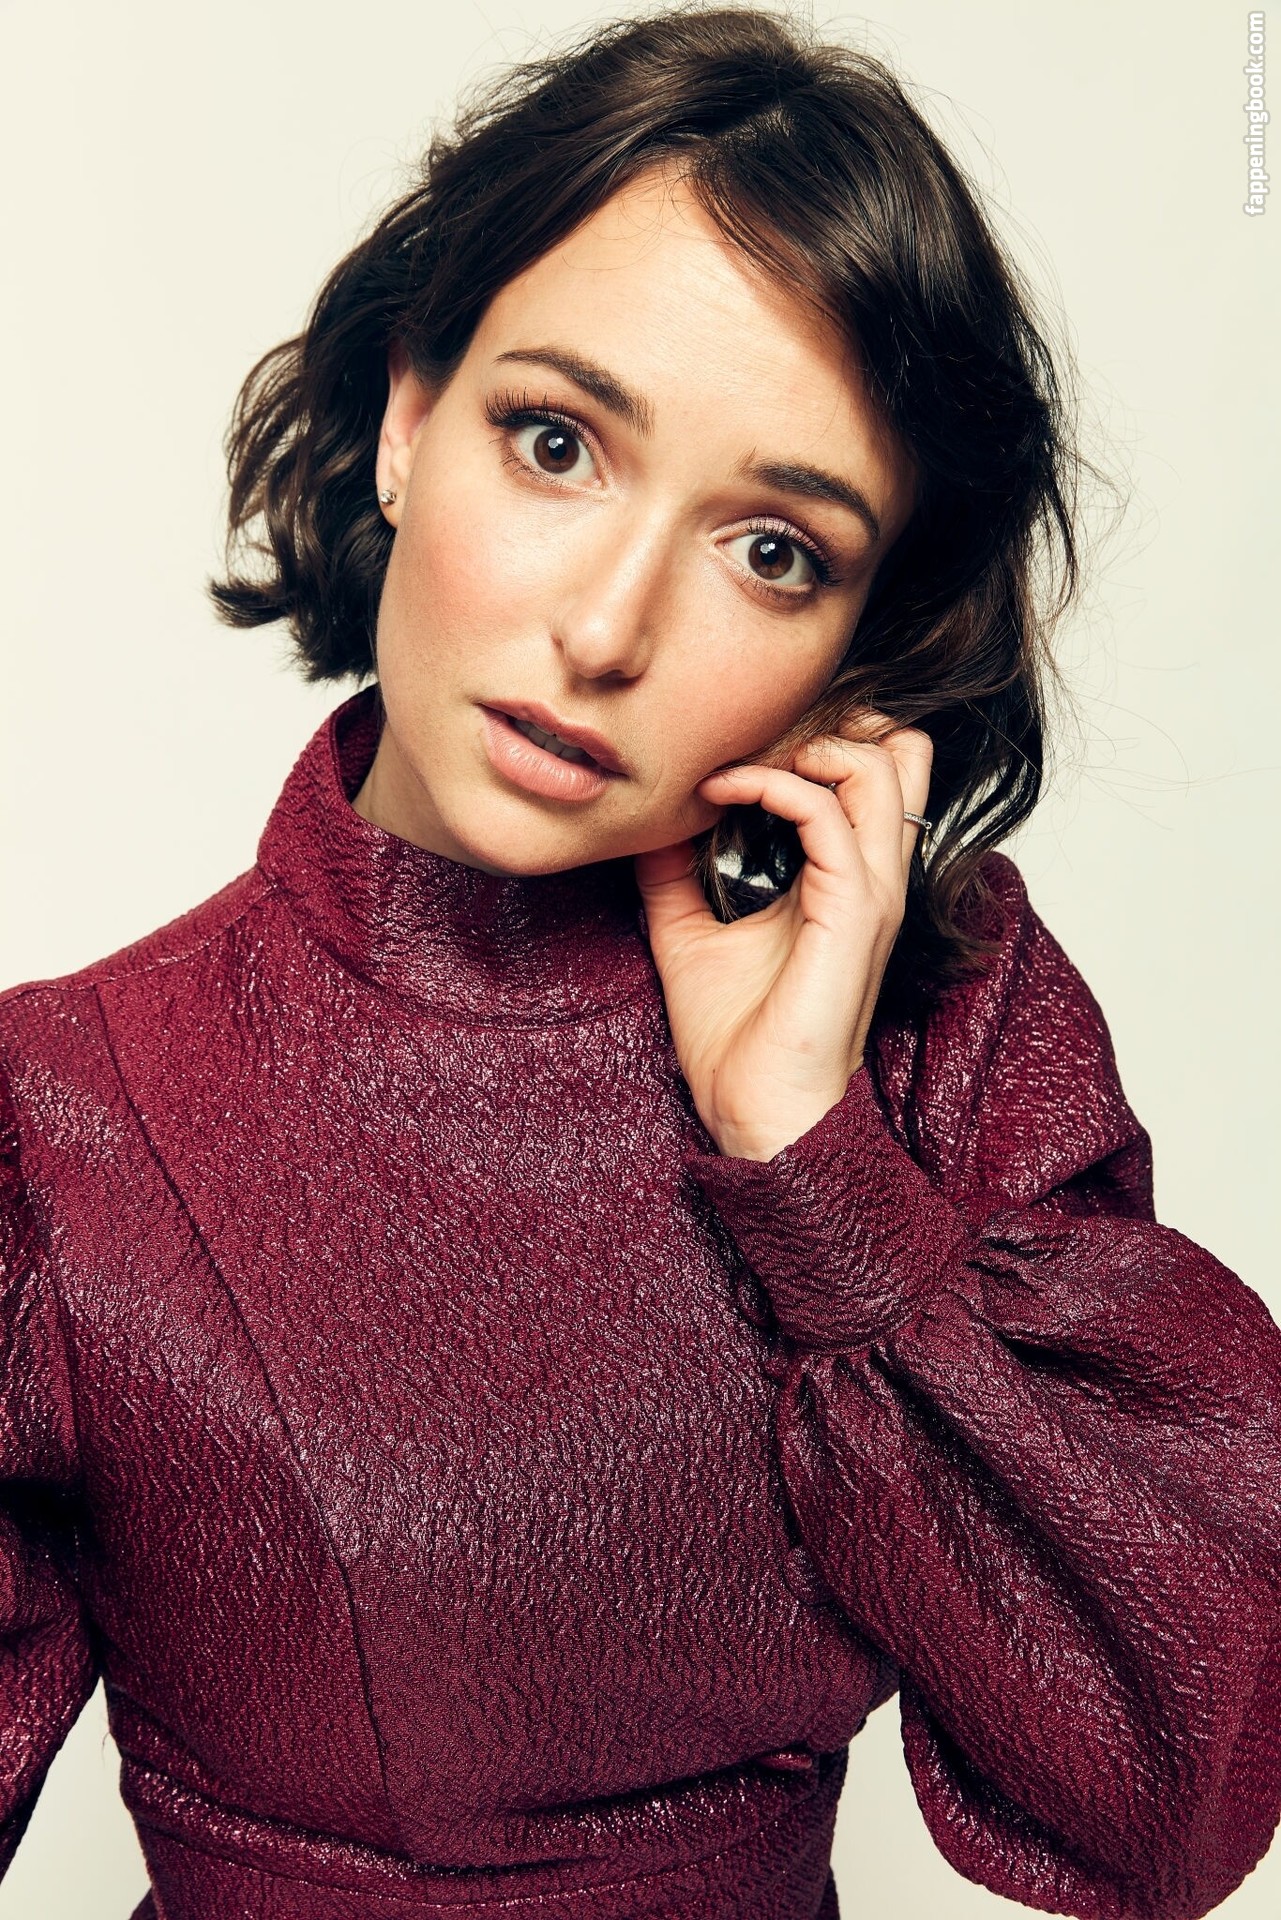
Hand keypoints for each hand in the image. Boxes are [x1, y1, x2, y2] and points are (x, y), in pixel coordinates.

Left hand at [632, 714, 933, 1161]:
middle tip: (749, 734)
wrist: (756, 1113)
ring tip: (735, 762)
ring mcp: (873, 893)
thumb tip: (645, 822)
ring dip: (804, 742)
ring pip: (881, 764)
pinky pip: (830, 814)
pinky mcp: (855, 914)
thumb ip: (676, 874)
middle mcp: (875, 877)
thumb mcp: (689, 932)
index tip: (734, 743)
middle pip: (900, 750)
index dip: (817, 731)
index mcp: (849, 878)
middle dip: (828, 718)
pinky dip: (772, 784)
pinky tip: (721, 795)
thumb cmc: (737, 1041)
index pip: (874, 769)